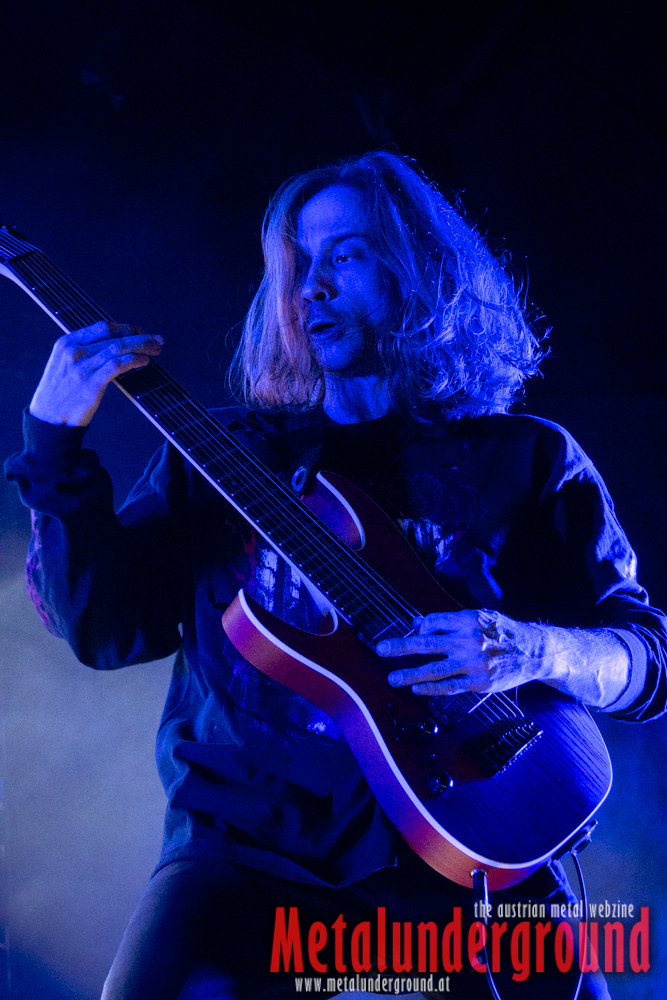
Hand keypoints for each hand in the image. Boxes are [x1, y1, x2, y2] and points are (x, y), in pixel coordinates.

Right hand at [29, 321, 162, 426]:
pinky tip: (144, 362)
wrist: (49, 419)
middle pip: (113, 335)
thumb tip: (113, 346)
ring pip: (118, 348)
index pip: (102, 327)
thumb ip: (84, 352)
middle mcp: (74, 351)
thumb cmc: (60, 393)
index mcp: (66, 342)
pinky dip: (134, 361)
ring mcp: (82, 367)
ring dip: (142, 347)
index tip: (140, 332)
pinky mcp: (91, 384)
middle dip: (139, 336)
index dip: (126, 328)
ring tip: (156, 350)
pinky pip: (118, 365)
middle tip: (157, 340)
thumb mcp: (64, 364)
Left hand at [377, 609, 549, 696]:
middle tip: (381, 649)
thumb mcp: (480, 617)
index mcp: (468, 621)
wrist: (534, 651)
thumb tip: (418, 623)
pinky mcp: (479, 683)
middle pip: (427, 644)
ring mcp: (473, 664)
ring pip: (434, 670)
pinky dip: (431, 689)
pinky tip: (417, 689)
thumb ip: (450, 621)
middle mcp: (468, 641)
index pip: (432, 623)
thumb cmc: (502, 632)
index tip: (416, 634)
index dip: (420, 628)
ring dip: (410, 675)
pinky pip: (450, 687)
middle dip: (400, 647)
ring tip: (392, 678)